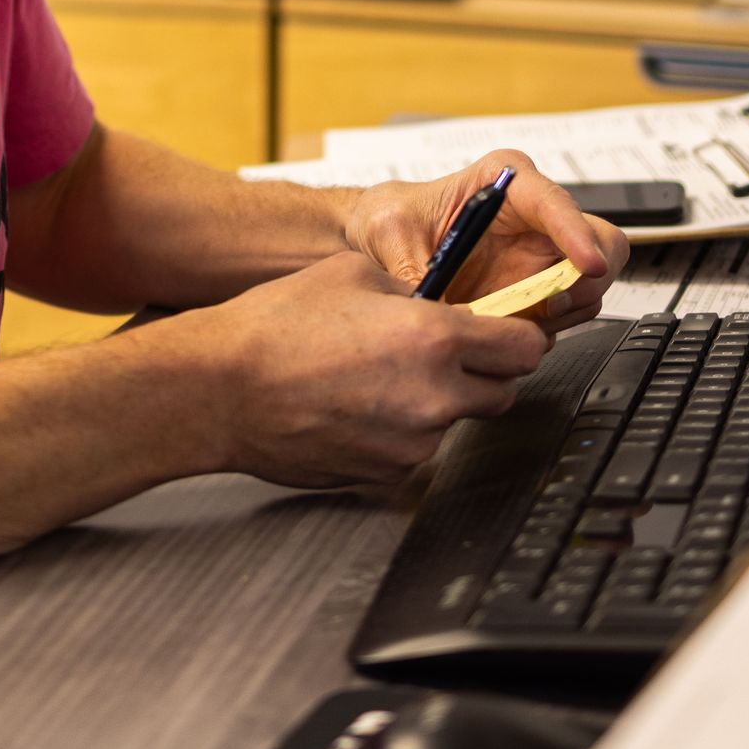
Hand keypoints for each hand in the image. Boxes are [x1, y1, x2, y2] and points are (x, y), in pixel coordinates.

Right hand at [190, 252, 550, 492]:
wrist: (222, 389)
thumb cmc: (276, 327)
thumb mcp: (354, 273)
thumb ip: (414, 289)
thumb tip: (441, 301)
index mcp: (434, 339)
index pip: (526, 347)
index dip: (520, 335)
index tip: (509, 332)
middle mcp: (434, 397)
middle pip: (504, 392)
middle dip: (485, 370)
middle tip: (445, 351)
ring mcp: (413, 444)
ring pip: (457, 421)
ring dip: (438, 401)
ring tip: (378, 376)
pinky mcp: (388, 474)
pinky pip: (417, 448)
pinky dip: (402, 429)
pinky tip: (359, 405)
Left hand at [342, 151, 627, 333]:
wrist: (384, 241)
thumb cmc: (394, 218)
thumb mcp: (390, 232)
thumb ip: (412, 266)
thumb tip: (429, 307)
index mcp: (506, 181)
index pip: (554, 201)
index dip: (577, 233)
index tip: (586, 264)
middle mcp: (536, 217)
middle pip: (600, 243)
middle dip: (587, 280)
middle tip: (554, 306)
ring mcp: (542, 257)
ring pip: (591, 285)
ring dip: (564, 312)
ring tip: (515, 322)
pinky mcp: (538, 292)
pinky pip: (567, 315)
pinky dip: (547, 329)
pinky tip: (511, 330)